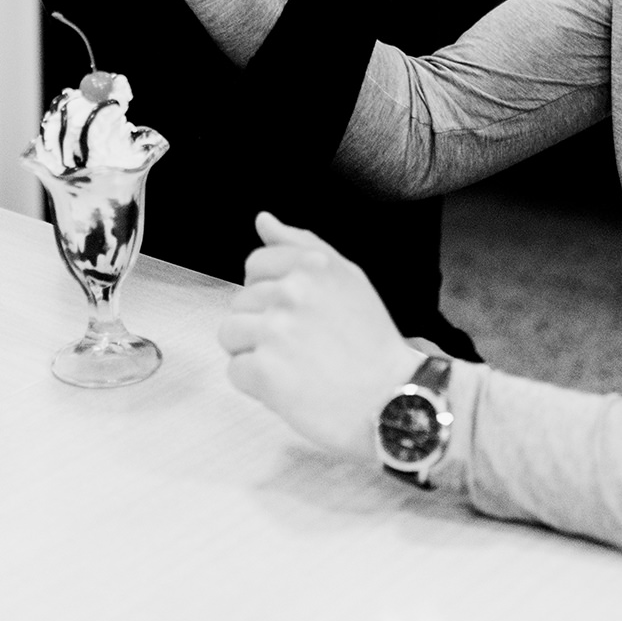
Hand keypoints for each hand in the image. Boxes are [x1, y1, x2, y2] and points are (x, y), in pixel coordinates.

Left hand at [219, 212, 416, 457]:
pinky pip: (235, 370)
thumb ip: (302, 244)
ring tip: (291, 365)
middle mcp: (291, 290)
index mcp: (312, 264)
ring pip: (230, 334)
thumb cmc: (370, 341)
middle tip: (301, 345)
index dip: (270, 292)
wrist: (391, 400)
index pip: (255, 264)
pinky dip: (255, 385)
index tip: (295, 313)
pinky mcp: (265, 370)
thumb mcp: (348, 278)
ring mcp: (276, 330)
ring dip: (253, 353)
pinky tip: (287, 387)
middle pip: (240, 301)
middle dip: (262, 324)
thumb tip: (262, 220)